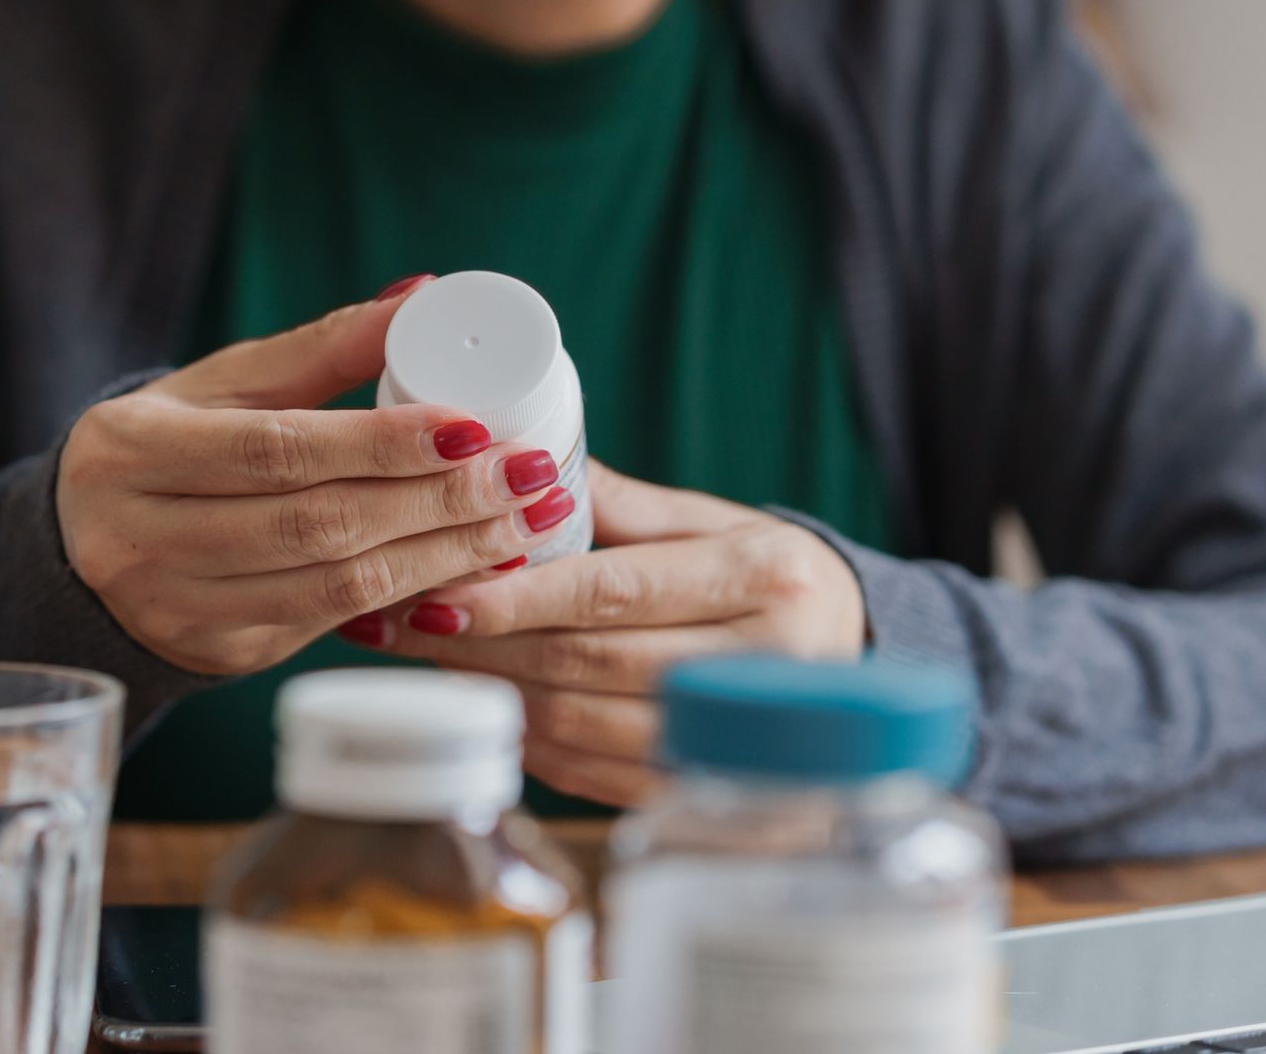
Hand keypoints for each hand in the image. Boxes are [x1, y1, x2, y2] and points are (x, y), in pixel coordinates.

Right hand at [55, 277, 575, 675]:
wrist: (81, 553)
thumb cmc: (167, 450)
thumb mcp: (220, 387)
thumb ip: (320, 349)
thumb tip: (423, 296)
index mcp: (133, 451)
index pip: (278, 449)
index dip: (383, 443)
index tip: (474, 427)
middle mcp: (143, 538)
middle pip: (319, 523)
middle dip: (439, 501)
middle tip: (527, 476)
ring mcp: (180, 609)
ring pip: (337, 586)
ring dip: (446, 555)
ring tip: (523, 524)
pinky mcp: (223, 654)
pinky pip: (335, 625)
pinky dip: (414, 595)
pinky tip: (474, 568)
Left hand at [347, 461, 867, 806]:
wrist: (861, 661)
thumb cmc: (772, 579)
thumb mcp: (717, 523)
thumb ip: (622, 505)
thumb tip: (517, 468)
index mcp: (766, 576)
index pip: (615, 590)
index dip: (517, 597)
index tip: (437, 593)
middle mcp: (764, 665)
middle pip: (589, 663)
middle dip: (484, 644)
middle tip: (404, 622)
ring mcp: (742, 743)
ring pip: (583, 727)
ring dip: (495, 694)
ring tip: (431, 660)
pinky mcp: (717, 796)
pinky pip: (597, 776)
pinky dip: (533, 743)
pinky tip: (493, 707)